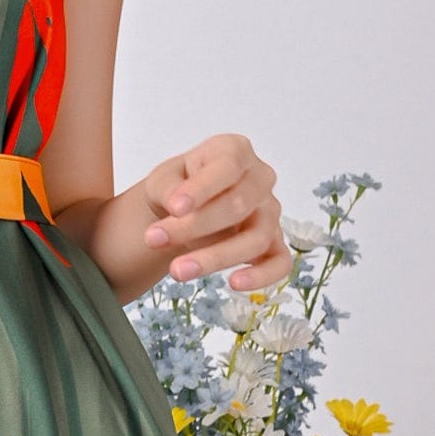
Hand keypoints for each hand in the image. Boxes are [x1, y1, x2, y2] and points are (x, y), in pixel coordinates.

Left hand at [139, 132, 290, 289]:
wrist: (184, 209)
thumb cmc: (179, 186)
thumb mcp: (163, 179)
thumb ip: (169, 188)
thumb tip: (178, 206)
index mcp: (236, 151)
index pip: (227, 167)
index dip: (202, 189)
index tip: (175, 208)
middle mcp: (260, 179)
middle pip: (238, 205)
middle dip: (194, 227)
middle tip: (154, 239)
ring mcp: (270, 213)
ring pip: (255, 238)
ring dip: (215, 258)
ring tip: (177, 271)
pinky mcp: (274, 243)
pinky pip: (280, 263)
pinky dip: (261, 276)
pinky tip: (234, 284)